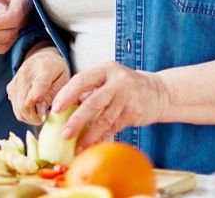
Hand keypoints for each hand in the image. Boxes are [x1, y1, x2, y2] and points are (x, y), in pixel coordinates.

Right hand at [7, 43, 69, 123]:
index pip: (39, 84)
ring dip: (31, 117)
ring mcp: (15, 82)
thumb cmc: (56, 70)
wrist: (41, 58)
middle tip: (47, 115)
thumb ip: (54, 93)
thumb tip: (42, 108)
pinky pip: (16, 109)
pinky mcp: (10, 89)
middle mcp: (25, 75)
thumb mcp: (63, 79)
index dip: (37, 96)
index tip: (39, 108)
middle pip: (24, 104)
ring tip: (42, 111)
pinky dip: (25, 114)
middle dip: (37, 118)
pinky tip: (34, 107)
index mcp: (44, 69)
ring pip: (19, 110)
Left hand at [51, 61, 167, 151]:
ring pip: (104, 119)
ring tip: (77, 146)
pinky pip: (113, 128)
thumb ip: (89, 89)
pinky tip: (91, 145)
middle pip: (93, 102)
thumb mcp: (108, 79)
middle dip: (77, 120)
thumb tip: (65, 107)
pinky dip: (101, 138)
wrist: (159, 92)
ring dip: (89, 135)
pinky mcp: (134, 114)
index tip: (55, 109)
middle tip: (64, 133)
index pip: (82, 80)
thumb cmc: (126, 86)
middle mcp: (117, 83)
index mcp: (106, 69)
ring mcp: (127, 99)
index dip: (67, 95)